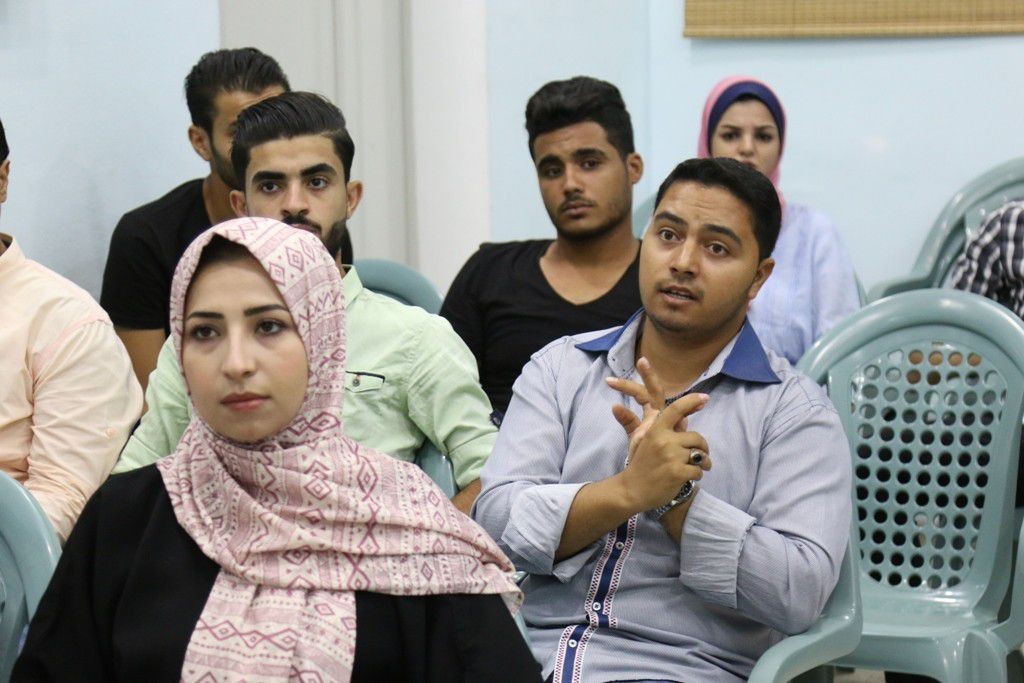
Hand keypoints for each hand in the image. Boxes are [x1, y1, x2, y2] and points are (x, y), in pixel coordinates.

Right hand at [606, 358, 711, 511]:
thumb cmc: (642, 464)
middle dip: (702, 447)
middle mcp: (664, 441)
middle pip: (696, 437)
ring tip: (698, 467)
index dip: (691, 400)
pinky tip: (687, 477)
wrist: (632, 490)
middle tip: (700, 455)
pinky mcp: (678, 473)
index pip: (676, 409)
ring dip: (702, 463)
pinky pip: (698, 470)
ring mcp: (672, 457)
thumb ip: (668, 428)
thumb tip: (686, 418)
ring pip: (700, 455)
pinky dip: (696, 475)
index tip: (704, 398)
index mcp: (656, 430)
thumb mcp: (648, 441)